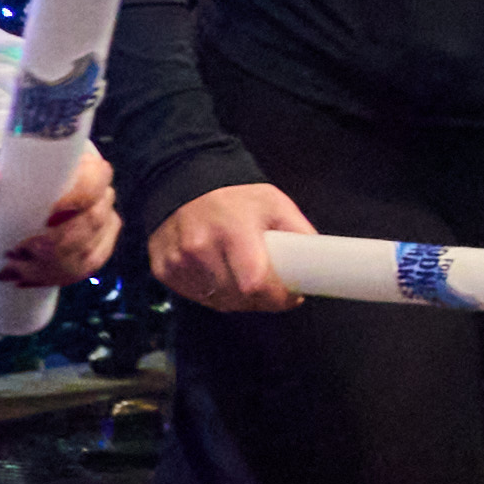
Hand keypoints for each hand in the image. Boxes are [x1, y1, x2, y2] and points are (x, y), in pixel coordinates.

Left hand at [0, 147, 117, 290]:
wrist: (6, 213)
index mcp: (83, 168)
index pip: (98, 177)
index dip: (81, 196)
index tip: (49, 215)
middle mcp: (101, 195)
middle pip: (94, 220)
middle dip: (57, 243)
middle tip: (17, 252)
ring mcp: (104, 224)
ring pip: (90, 250)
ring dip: (52, 265)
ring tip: (14, 269)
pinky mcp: (99, 248)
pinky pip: (87, 267)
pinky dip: (57, 277)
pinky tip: (28, 280)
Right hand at [149, 182, 308, 313]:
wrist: (184, 181)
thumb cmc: (237, 196)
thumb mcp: (276, 205)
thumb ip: (299, 234)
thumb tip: (321, 266)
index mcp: (233, 229)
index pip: (254, 283)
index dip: (277, 296)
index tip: (292, 296)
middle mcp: (200, 247)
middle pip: (237, 297)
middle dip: (262, 300)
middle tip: (274, 289)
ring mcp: (177, 260)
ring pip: (217, 302)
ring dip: (238, 300)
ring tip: (248, 279)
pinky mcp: (162, 269)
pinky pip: (195, 296)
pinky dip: (213, 294)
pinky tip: (223, 276)